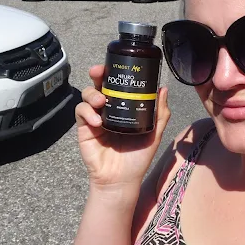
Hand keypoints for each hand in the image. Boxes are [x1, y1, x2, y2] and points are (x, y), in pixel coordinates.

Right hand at [75, 65, 170, 189]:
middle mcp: (108, 109)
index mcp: (124, 107)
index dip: (115, 72)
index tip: (117, 65)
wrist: (121, 180)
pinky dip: (87, 112)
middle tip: (99, 72)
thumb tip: (164, 89)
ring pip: (87, 94)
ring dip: (92, 94)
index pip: (118, 84)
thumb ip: (159, 113)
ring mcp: (95, 117)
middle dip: (98, 73)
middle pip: (99, 84)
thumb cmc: (138, 157)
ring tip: (101, 102)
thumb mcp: (154, 133)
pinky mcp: (84, 128)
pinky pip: (80, 112)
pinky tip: (97, 120)